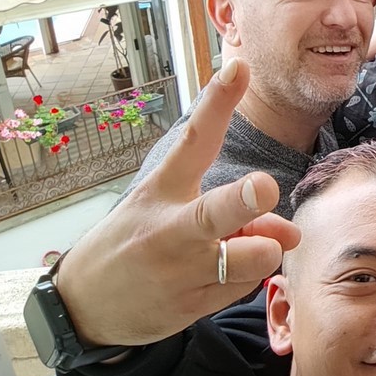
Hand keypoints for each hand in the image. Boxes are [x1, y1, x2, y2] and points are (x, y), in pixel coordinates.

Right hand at [56, 59, 300, 346]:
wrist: (85, 305)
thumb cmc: (138, 241)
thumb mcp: (171, 210)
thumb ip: (236, 211)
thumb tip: (290, 230)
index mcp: (164, 189)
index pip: (193, 140)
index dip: (218, 103)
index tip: (239, 68)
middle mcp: (172, 228)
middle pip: (216, 212)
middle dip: (244, 200)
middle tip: (263, 188)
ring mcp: (181, 270)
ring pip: (253, 256)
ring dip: (263, 250)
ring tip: (238, 249)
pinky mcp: (191, 307)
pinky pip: (245, 288)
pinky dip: (245, 279)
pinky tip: (218, 276)